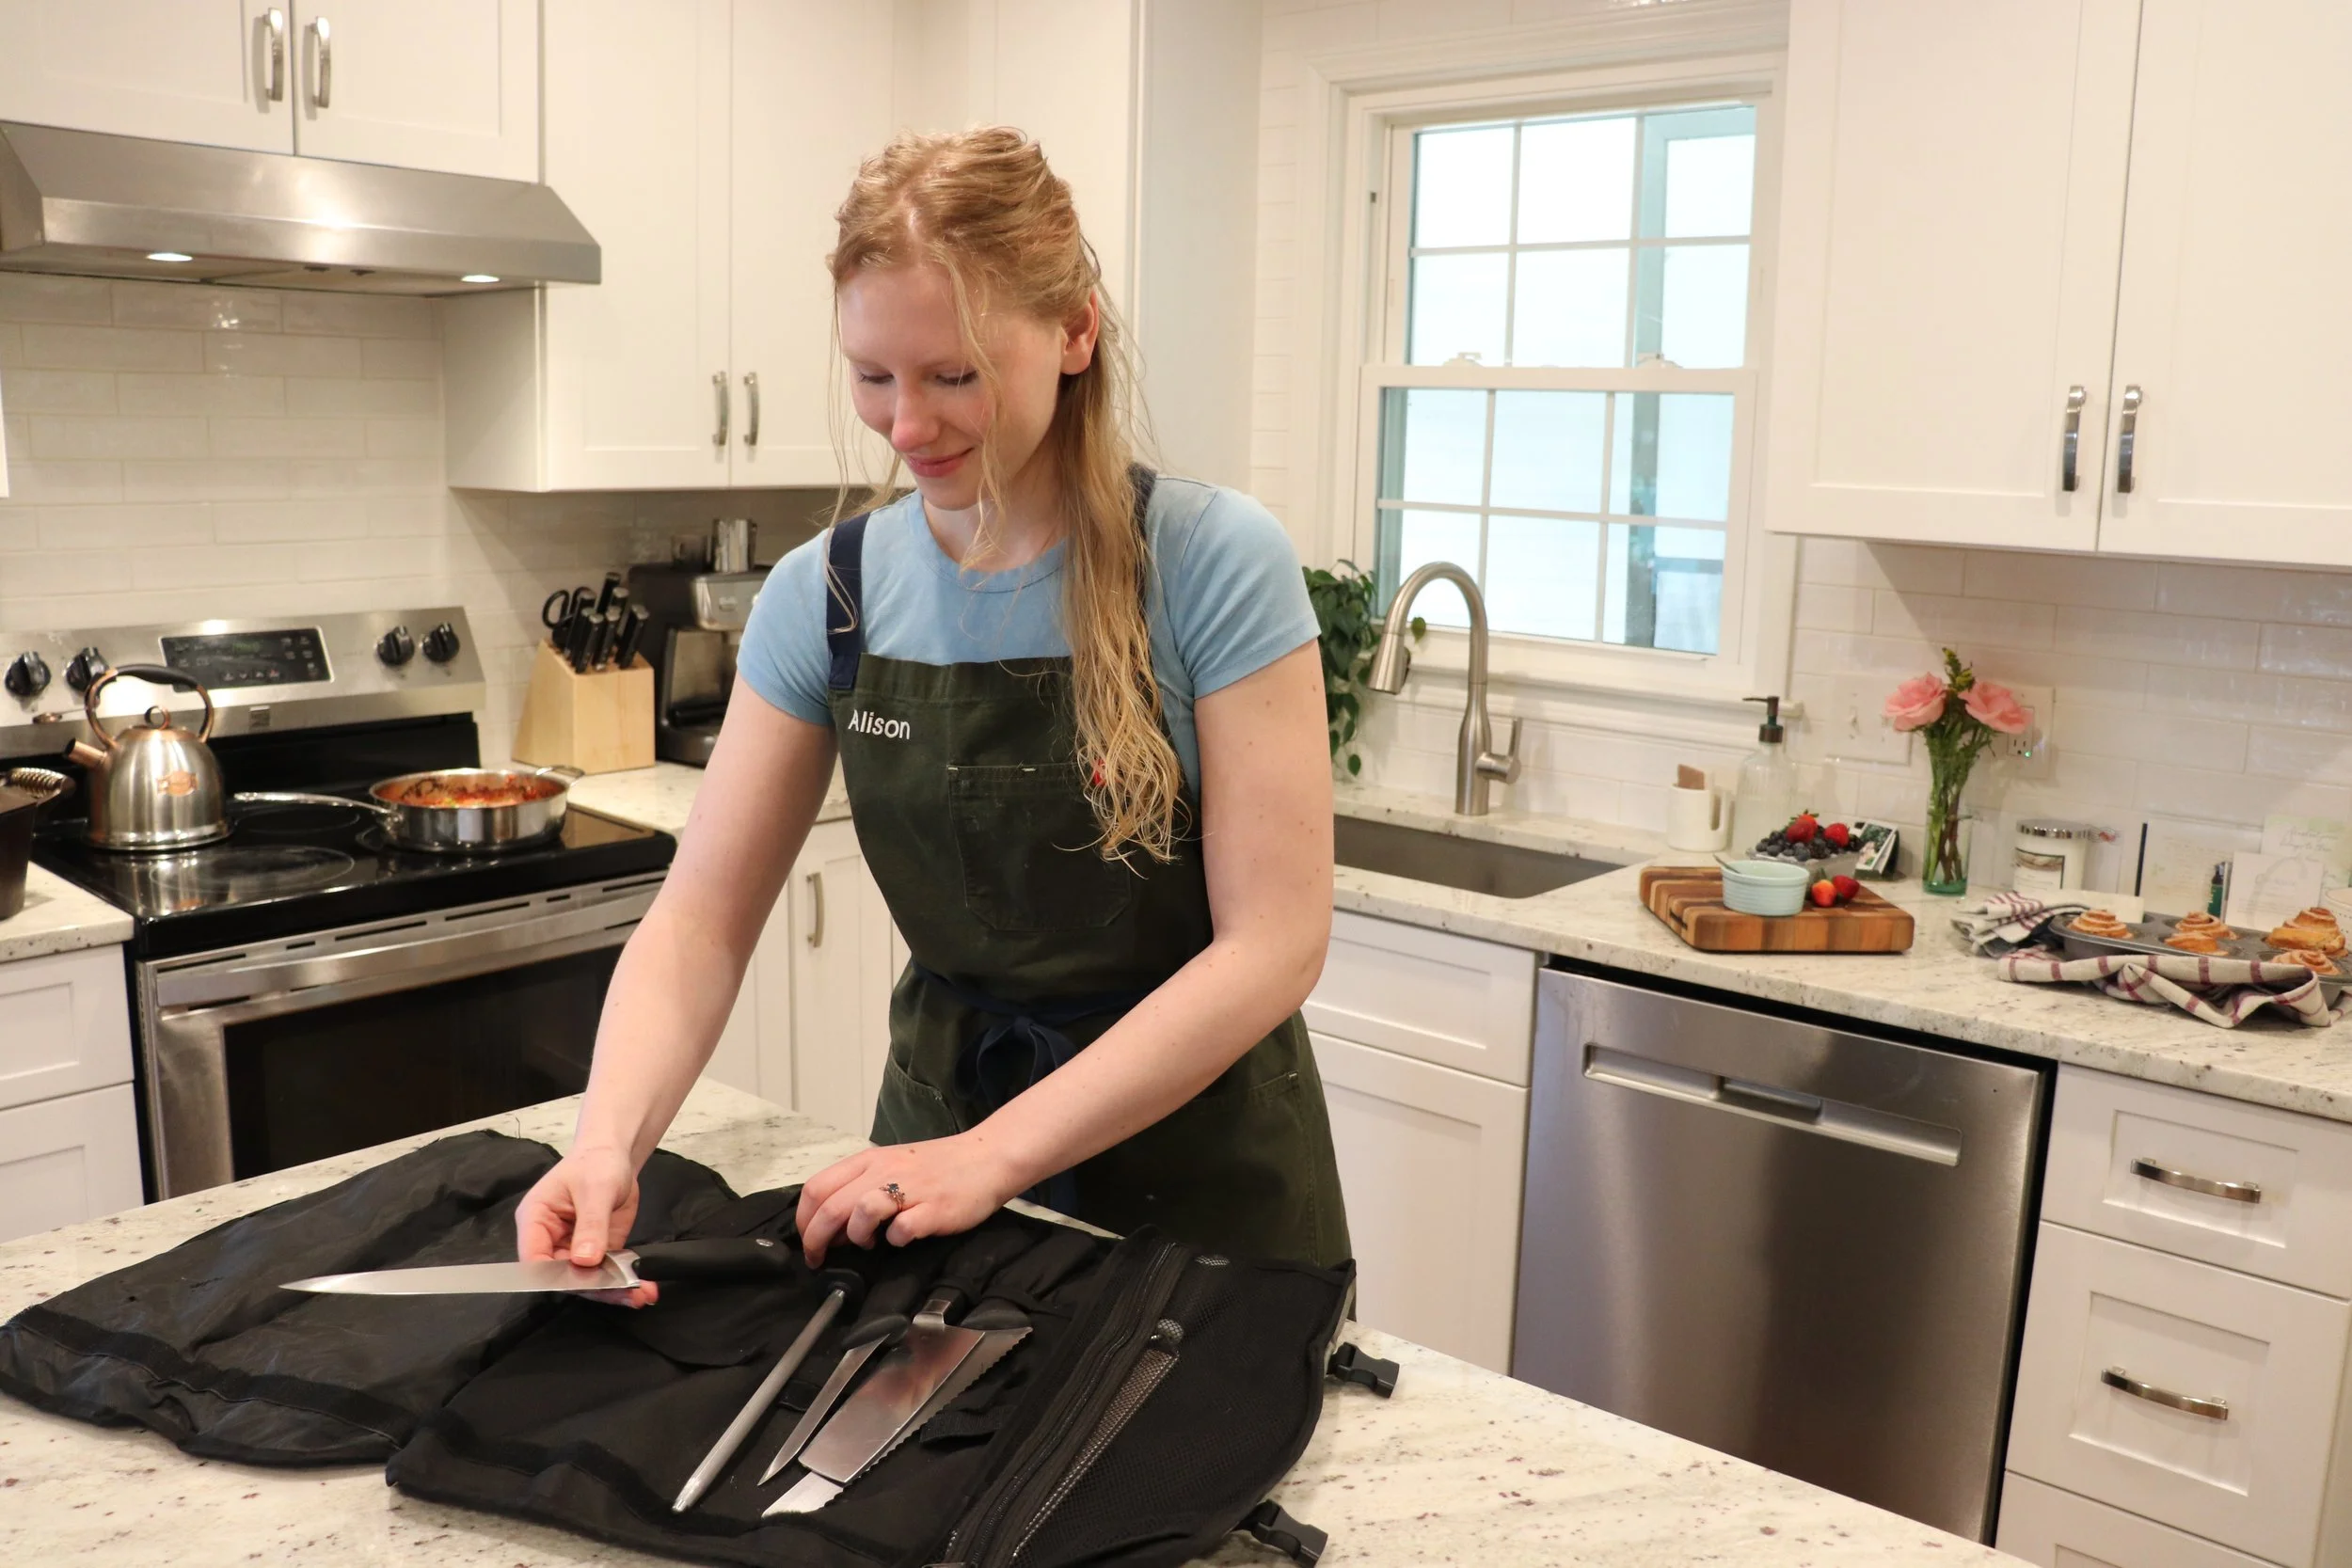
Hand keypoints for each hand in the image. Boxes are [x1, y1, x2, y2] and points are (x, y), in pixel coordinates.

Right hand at [516, 1143, 657, 1307]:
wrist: (616, 1156)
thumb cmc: (596, 1163)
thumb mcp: (595, 1189)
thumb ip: (591, 1224)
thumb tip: (585, 1260)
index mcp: (535, 1220)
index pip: (534, 1259)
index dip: (555, 1277)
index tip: (584, 1284)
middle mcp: (550, 1240)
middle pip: (563, 1275)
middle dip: (594, 1287)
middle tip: (626, 1293)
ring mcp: (573, 1249)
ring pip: (587, 1279)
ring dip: (613, 1290)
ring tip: (642, 1295)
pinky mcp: (597, 1252)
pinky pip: (606, 1273)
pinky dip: (624, 1282)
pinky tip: (644, 1289)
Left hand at [796, 1134, 1024, 1266]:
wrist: (986, 1159)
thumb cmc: (937, 1168)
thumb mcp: (890, 1167)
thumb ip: (859, 1189)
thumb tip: (829, 1227)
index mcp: (869, 1161)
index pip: (816, 1188)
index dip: (803, 1221)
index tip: (808, 1242)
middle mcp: (884, 1171)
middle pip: (831, 1206)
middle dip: (816, 1240)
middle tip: (819, 1258)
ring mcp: (910, 1189)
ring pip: (860, 1212)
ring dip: (856, 1235)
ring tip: (869, 1243)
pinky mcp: (934, 1209)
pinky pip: (902, 1230)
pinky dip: (896, 1239)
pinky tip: (903, 1238)